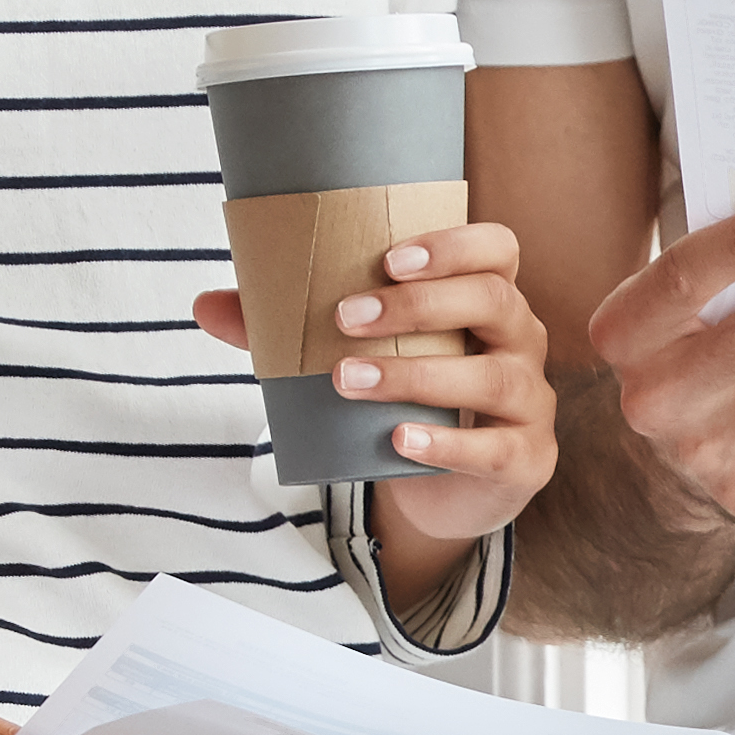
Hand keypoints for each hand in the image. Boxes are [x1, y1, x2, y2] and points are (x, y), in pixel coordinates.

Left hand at [178, 221, 557, 556]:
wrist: (442, 489)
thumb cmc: (403, 399)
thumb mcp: (357, 355)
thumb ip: (287, 328)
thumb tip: (204, 305)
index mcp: (489, 299)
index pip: (498, 250)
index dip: (454, 245)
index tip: (388, 258)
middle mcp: (520, 342)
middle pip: (495, 302)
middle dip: (418, 306)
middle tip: (344, 319)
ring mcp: (530, 402)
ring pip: (492, 376)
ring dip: (417, 373)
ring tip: (348, 379)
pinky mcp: (525, 460)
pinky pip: (495, 449)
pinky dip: (446, 444)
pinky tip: (399, 439)